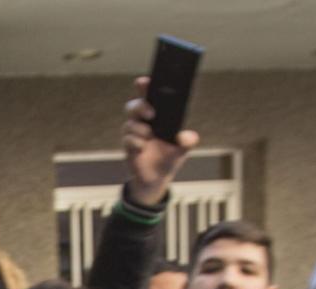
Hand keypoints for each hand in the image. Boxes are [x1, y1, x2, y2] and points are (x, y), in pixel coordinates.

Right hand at [122, 76, 200, 206]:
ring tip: (149, 136)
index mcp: (156, 116)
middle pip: (133, 105)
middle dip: (140, 106)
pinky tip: (142, 148)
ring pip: (129, 123)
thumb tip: (185, 136)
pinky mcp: (128, 146)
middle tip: (151, 114)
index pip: (148, 96)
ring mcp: (134, 134)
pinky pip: (128, 139)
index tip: (144, 81)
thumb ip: (188, 141)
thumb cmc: (169, 158)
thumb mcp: (183, 149)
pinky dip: (136, 143)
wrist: (157, 179)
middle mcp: (142, 122)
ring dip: (140, 129)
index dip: (144, 87)